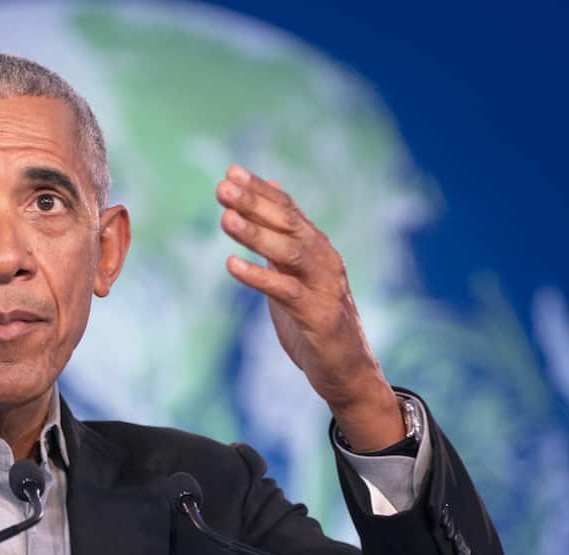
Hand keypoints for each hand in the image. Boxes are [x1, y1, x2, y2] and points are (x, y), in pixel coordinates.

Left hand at [216, 164, 403, 451]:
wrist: (346, 369)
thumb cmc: (314, 319)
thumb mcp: (295, 274)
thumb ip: (282, 236)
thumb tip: (270, 193)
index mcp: (317, 248)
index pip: (288, 210)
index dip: (260, 190)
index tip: (231, 172)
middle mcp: (324, 261)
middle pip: (289, 224)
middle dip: (255, 203)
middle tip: (223, 187)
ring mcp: (324, 287)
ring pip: (290, 252)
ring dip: (256, 234)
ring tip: (225, 219)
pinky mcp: (318, 316)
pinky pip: (285, 291)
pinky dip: (258, 277)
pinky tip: (232, 265)